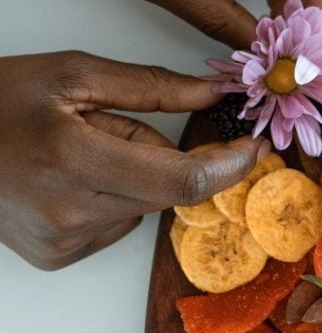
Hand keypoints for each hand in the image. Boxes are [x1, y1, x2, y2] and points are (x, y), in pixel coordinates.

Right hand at [0, 52, 265, 268]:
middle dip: (163, 158)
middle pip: (164, 192)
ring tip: (78, 152)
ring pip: (141, 209)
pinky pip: (114, 226)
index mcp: (73, 160)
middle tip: (115, 128)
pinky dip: (109, 200)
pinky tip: (68, 179)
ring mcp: (61, 243)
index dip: (228, 166)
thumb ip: (151, 88)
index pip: (181, 180)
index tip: (253, 147)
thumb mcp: (72, 75)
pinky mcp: (56, 258)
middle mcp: (69, 213)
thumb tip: (216, 95)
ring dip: (133, 178)